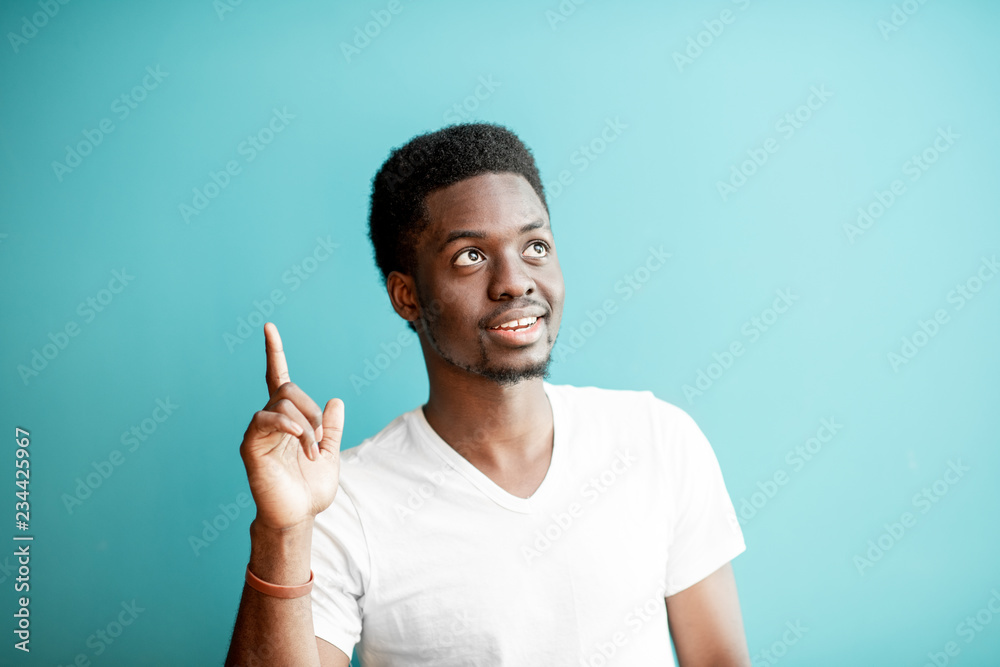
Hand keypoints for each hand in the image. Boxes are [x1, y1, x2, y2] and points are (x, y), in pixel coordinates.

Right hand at [239, 322, 342, 530]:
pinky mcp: (251, 446)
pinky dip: (287, 424)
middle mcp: (270, 421)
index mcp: (288, 420)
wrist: (298, 517)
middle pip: (289, 389)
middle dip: (311, 410)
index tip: (269, 327)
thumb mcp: (330, 453)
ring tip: (312, 451)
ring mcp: (259, 433)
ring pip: (281, 402)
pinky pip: (264, 419)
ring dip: (306, 425)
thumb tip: (335, 400)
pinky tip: (300, 439)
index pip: (279, 378)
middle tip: (319, 441)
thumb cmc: (310, 489)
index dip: (274, 353)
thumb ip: (331, 428)